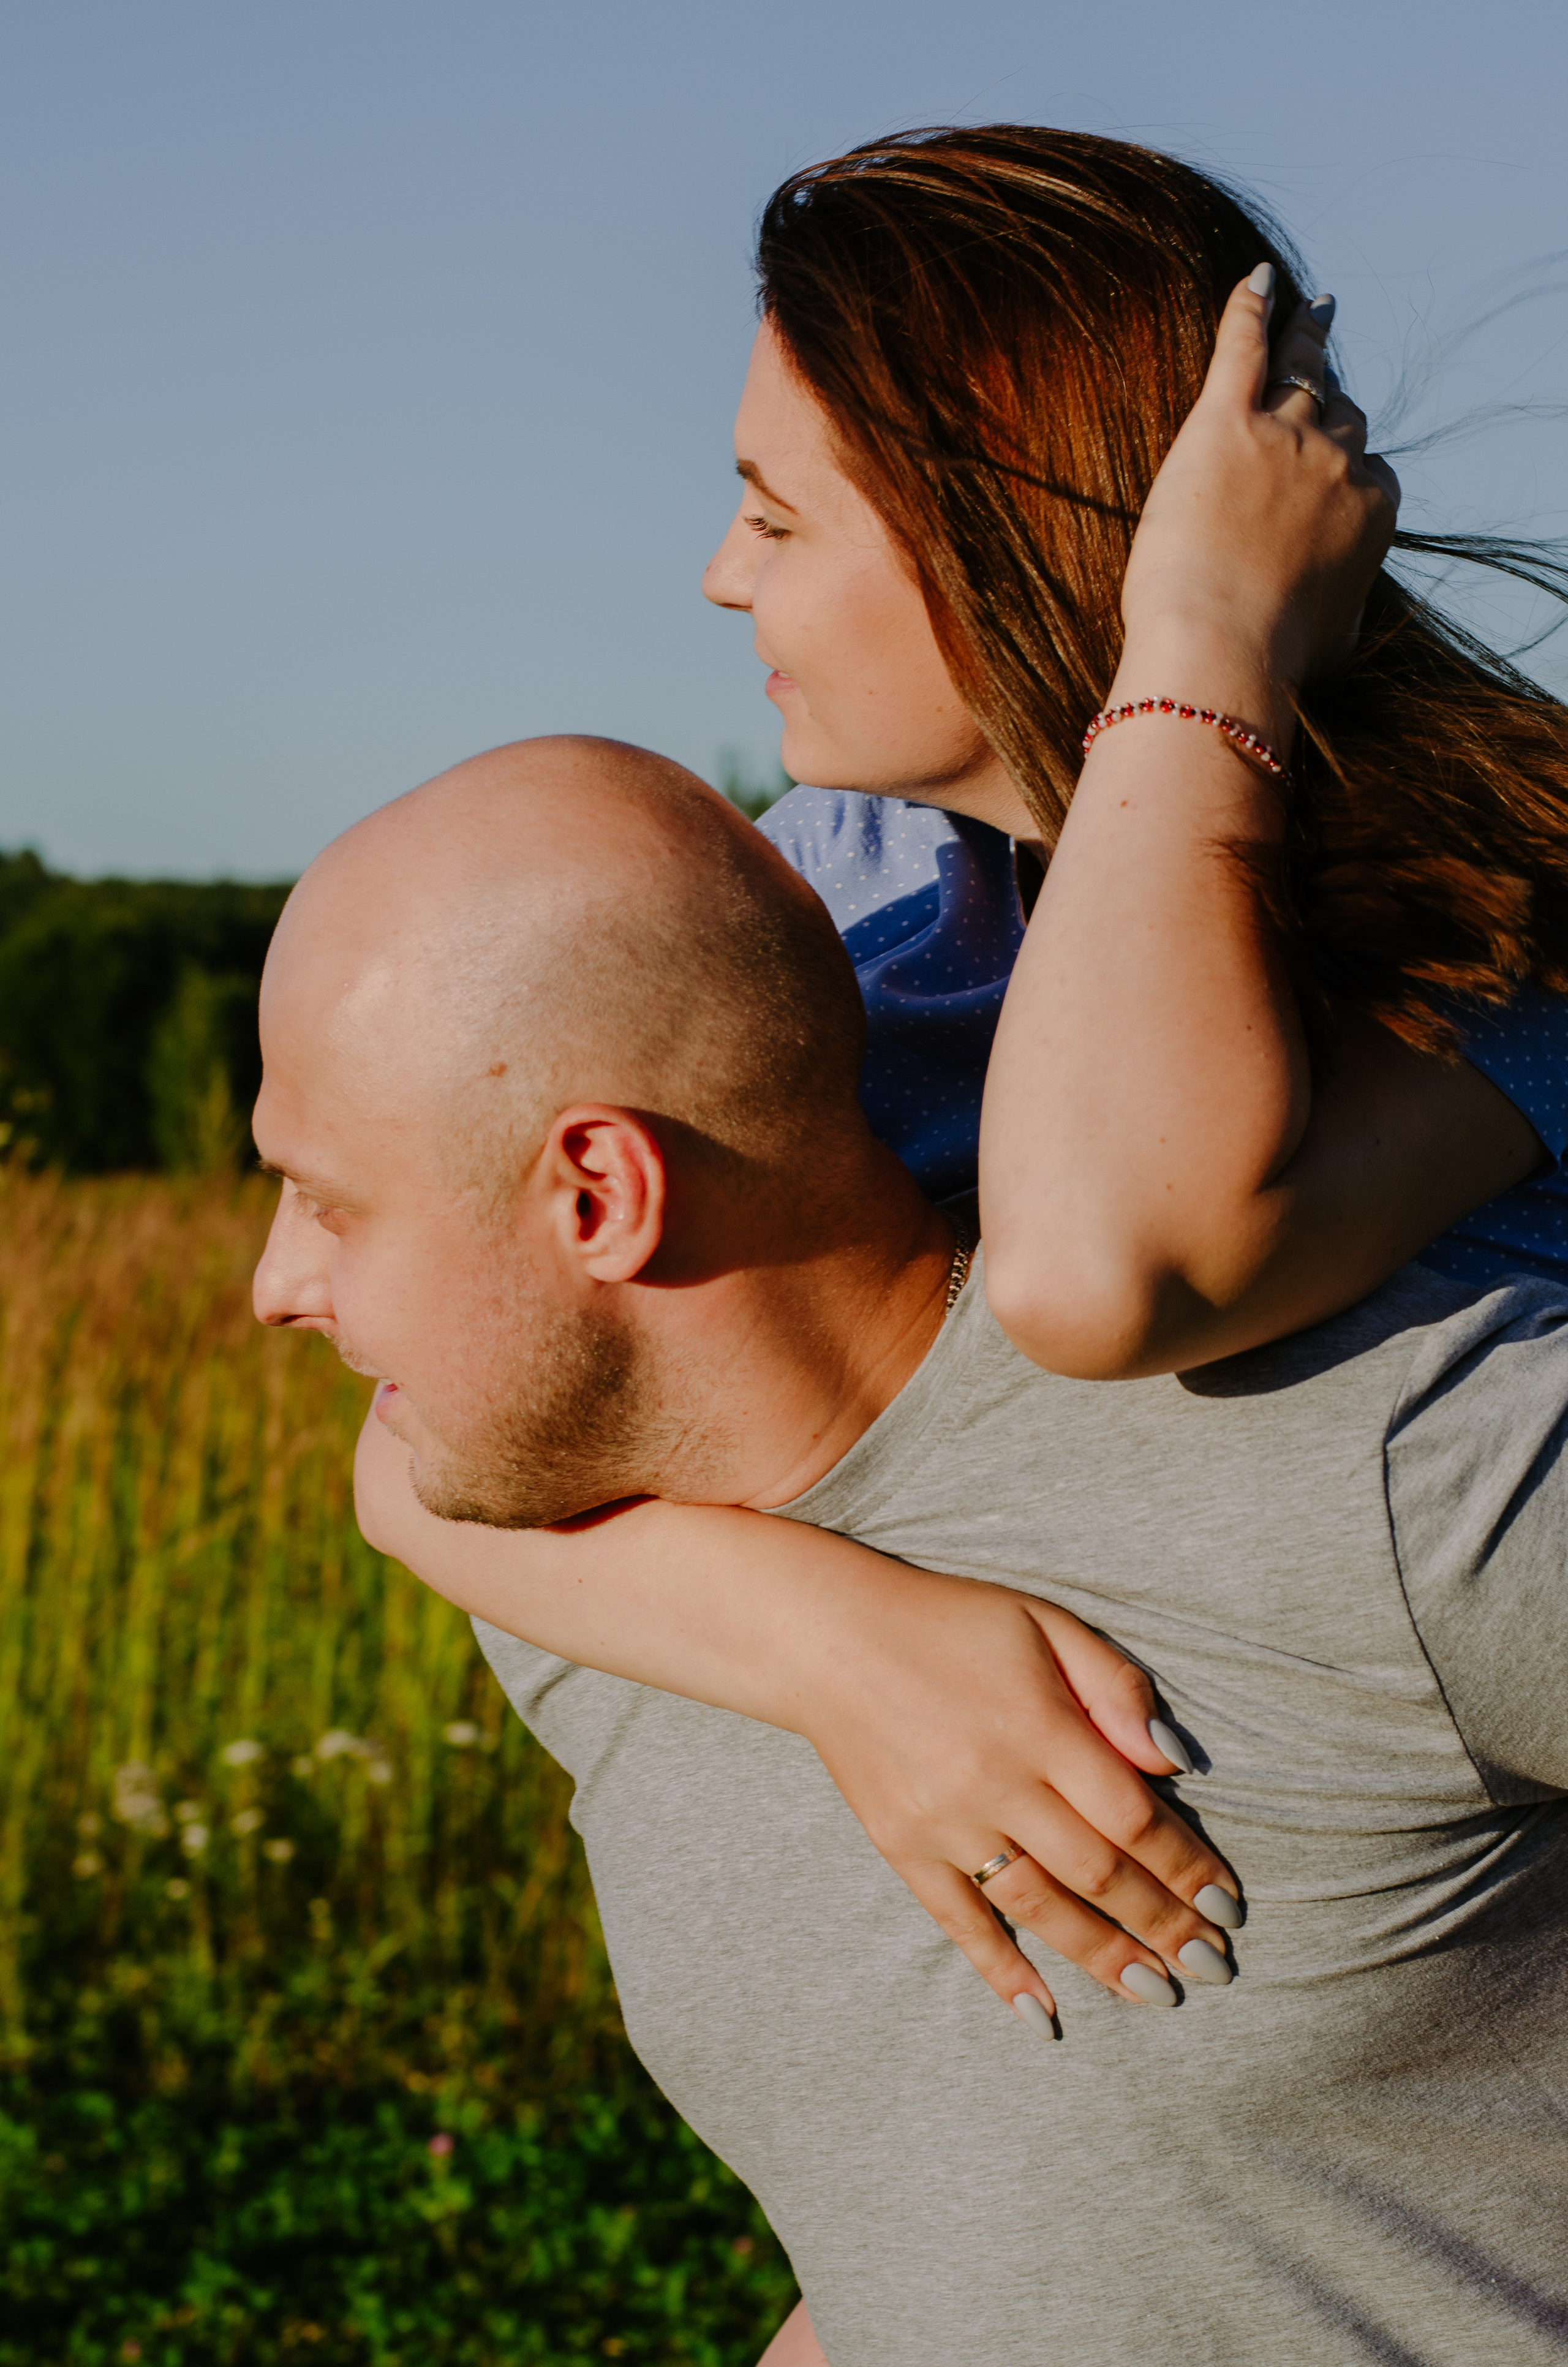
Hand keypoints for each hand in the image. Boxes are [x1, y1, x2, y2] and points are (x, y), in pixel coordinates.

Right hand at [795, 1558, 1241, 2024]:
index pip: (1133, 1818)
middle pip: (1097, 1874)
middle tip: (1212, 1966)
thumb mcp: (1045, 1622)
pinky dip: (1003, 1972)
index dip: (1187, 1867)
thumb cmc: (951, 1622)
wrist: (829, 1636)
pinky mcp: (903, 1848)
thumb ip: (1115, 1687)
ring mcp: (945, 1823)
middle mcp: (995, 1783)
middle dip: (1164, 1925)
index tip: (1228, 1905)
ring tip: (1157, 1993)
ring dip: (1103, 1957)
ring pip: (1039, 1909)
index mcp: (1039, 1725)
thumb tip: (1174, 1763)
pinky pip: (960, 1922)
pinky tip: (1046, 2012)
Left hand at [1118, 270, 1399, 741]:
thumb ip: (1345, 603)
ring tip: (1308, 315)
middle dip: (1329, 399)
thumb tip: (1342, 611)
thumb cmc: (1272, 660)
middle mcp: (1337, 465)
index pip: (1367, 466)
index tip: (1329, 463)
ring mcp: (1284, 438)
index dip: (1344, 462)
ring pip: (1301, 372)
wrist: (1222, 649)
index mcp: (1371, 512)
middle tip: (1320, 370)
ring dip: (1304, 340)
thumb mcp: (1334, 639)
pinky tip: (1259, 280)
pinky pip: (1243, 348)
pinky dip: (1252, 309)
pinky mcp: (1223, 425)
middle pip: (1339, 414)